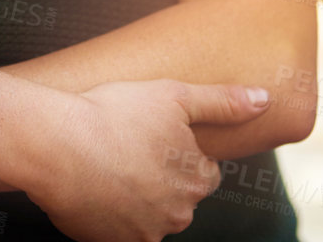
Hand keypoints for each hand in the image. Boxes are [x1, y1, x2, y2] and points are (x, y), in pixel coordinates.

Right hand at [24, 80, 268, 241]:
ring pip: (147, 214)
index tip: (154, 137)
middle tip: (128, 147)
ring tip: (108, 164)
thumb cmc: (115, 114)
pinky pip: (117, 229)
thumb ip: (222, 102)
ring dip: (135, 196)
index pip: (203, 172)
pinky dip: (109, 212)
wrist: (57, 146)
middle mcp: (177, 214)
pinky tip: (93, 185)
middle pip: (177, 196)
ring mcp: (143, 233)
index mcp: (196, 180)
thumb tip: (265, 101)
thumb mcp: (174, 95)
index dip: (179, 152)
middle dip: (159, 177)